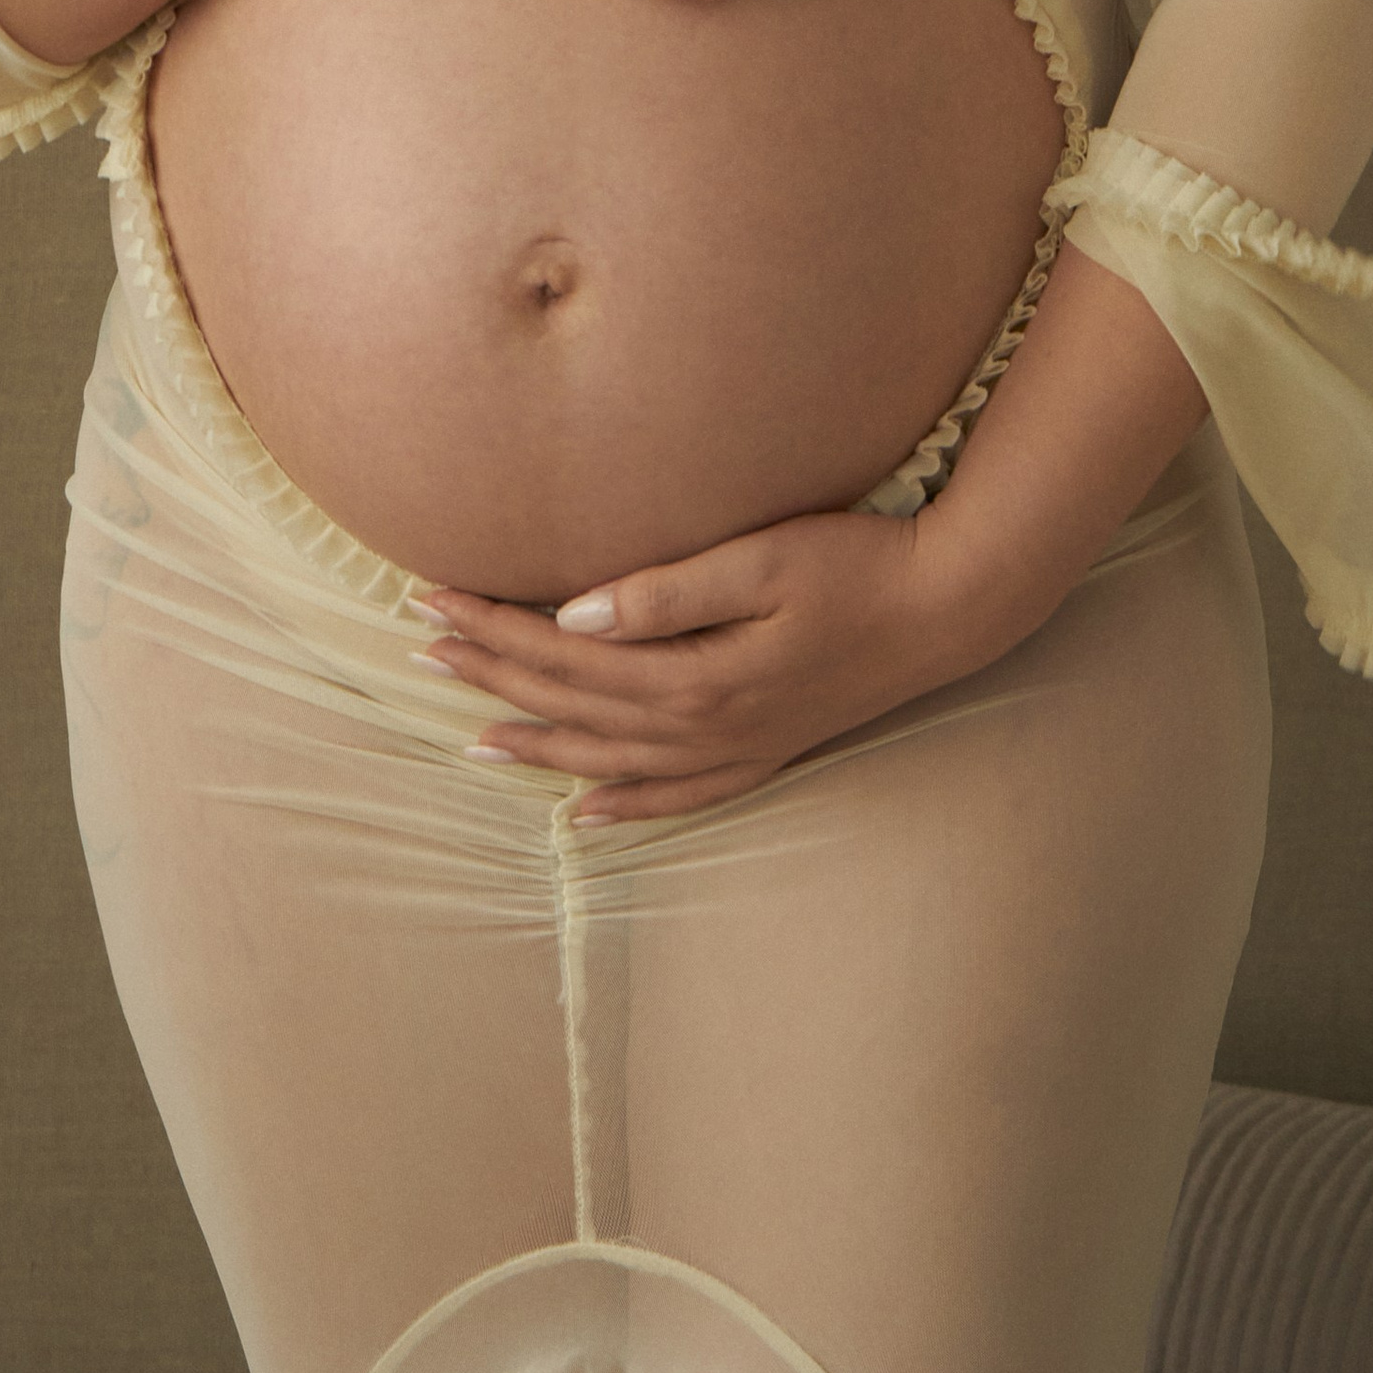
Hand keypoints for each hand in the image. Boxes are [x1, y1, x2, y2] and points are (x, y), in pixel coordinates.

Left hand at [406, 503, 1002, 822]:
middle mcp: (705, 726)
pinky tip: (586, 812)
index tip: (433, 598)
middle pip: (575, 706)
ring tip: (473, 738)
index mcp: (695, 674)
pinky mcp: (767, 751)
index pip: (565, 653)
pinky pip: (679, 796)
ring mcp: (738, 748)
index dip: (495, 626)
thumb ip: (668, 593)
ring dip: (541, 744)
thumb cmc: (858, 566)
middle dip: (494, 676)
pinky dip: (626, 807)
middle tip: (422, 647)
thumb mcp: (763, 560)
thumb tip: (576, 613)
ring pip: (613, 760)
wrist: (949, 609)